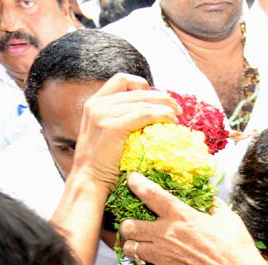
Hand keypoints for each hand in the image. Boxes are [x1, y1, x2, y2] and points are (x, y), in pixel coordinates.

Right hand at [70, 73, 179, 191]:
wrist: (90, 181)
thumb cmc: (104, 163)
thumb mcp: (108, 133)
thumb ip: (122, 118)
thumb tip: (150, 113)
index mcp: (95, 103)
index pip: (122, 80)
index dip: (143, 86)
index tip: (158, 99)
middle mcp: (96, 105)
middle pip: (137, 91)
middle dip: (161, 97)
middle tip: (177, 109)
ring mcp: (102, 114)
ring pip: (143, 102)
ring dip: (165, 106)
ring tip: (177, 117)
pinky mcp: (111, 127)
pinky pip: (144, 115)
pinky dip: (161, 115)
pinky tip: (171, 122)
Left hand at [117, 172, 267, 264]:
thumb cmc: (237, 248)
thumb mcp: (229, 220)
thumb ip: (216, 209)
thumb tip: (212, 204)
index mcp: (181, 216)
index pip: (151, 194)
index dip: (137, 183)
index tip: (132, 179)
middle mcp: (166, 234)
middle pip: (129, 226)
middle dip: (128, 226)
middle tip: (135, 228)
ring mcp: (162, 257)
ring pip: (130, 249)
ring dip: (133, 248)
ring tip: (140, 249)